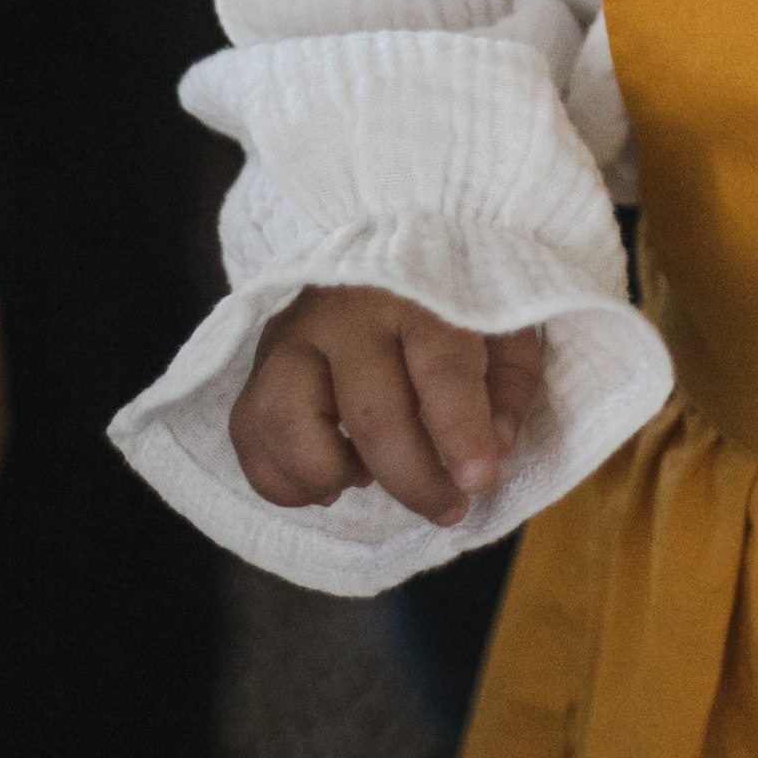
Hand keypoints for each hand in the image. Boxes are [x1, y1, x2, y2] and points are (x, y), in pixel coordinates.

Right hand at [231, 283, 545, 523]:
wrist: (376, 249)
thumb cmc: (448, 299)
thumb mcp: (502, 324)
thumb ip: (509, 384)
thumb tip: (496, 448)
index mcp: (420, 293)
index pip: (440, 369)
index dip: (461, 433)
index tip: (480, 481)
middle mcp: (347, 312)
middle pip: (373, 414)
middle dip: (415, 480)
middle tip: (449, 507)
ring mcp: (292, 337)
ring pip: (289, 422)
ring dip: (333, 473)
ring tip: (370, 477)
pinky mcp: (258, 363)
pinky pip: (249, 435)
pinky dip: (285, 477)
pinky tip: (331, 478)